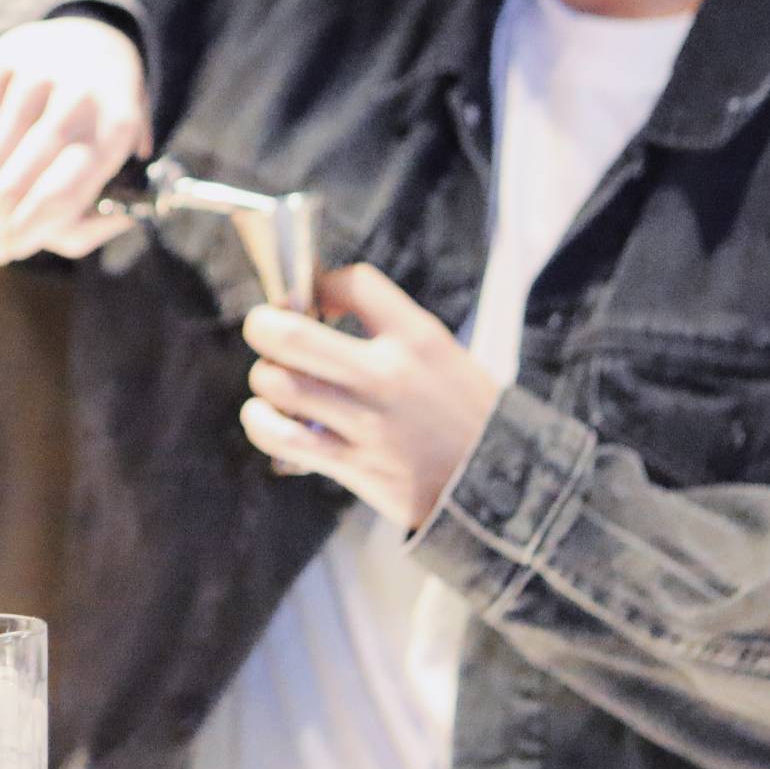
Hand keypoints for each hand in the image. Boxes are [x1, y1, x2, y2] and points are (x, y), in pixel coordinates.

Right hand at [0, 17, 149, 263]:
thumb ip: (92, 214)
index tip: (10, 251)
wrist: (92, 40)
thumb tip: (39, 241)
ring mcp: (36, 77)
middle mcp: (78, 99)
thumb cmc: (100, 121)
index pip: (61, 195)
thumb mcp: (115, 165)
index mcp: (116, 130)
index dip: (27, 231)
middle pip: (19, 181)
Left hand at [239, 264, 500, 530]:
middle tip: (268, 331)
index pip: (354, 282)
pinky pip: (281, 437)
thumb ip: (384, 327)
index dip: (318, 283)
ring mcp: (369, 424)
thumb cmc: (464, 413)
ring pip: (276, 383)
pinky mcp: (355, 466)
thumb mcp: (440, 353)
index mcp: (418, 340)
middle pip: (289, 334)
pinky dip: (261, 422)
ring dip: (265, 378)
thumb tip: (310, 304)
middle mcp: (389, 377)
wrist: (508, 486)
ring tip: (278, 381)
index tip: (312, 301)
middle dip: (263, 325)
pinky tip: (268, 417)